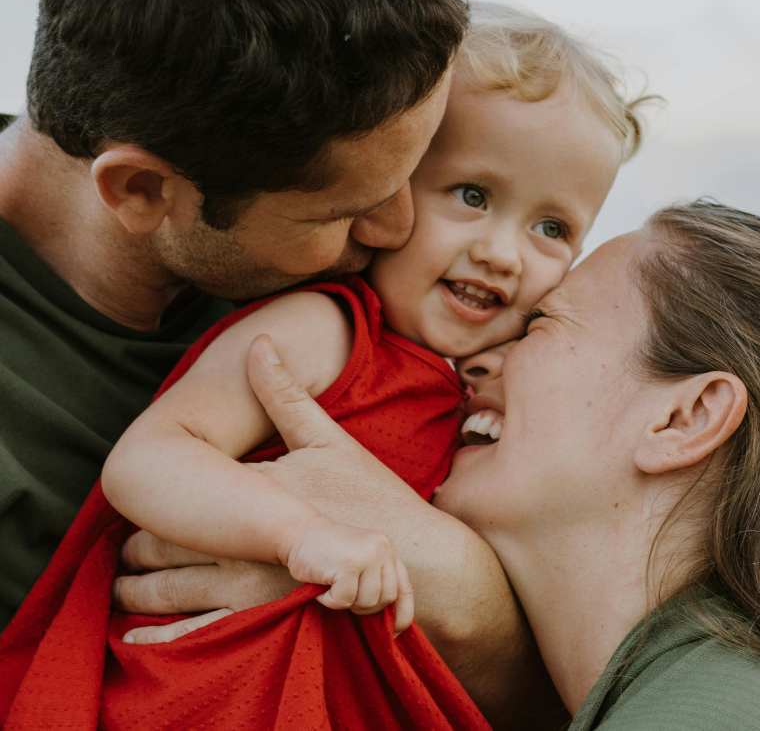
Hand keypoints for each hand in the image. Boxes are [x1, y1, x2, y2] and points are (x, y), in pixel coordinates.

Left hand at [115, 333, 426, 638]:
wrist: (417, 559)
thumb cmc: (371, 494)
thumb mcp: (327, 437)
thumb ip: (284, 394)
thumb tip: (257, 342)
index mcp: (253, 491)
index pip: (174, 496)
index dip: (147, 498)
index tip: (137, 489)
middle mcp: (245, 542)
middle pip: (161, 546)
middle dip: (135, 547)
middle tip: (124, 545)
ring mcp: (252, 587)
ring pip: (167, 592)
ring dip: (138, 589)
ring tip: (127, 582)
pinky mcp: (264, 622)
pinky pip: (196, 635)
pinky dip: (162, 633)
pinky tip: (144, 630)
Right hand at [286, 514, 413, 631]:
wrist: (299, 532)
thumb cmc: (328, 553)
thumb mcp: (360, 561)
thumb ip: (377, 581)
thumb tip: (392, 626)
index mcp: (388, 551)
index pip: (405, 590)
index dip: (402, 616)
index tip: (394, 634)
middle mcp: (382, 549)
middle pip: (386, 600)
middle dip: (364, 606)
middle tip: (344, 593)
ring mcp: (367, 555)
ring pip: (367, 602)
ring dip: (346, 602)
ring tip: (332, 585)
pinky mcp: (348, 564)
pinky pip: (345, 600)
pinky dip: (329, 600)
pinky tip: (322, 584)